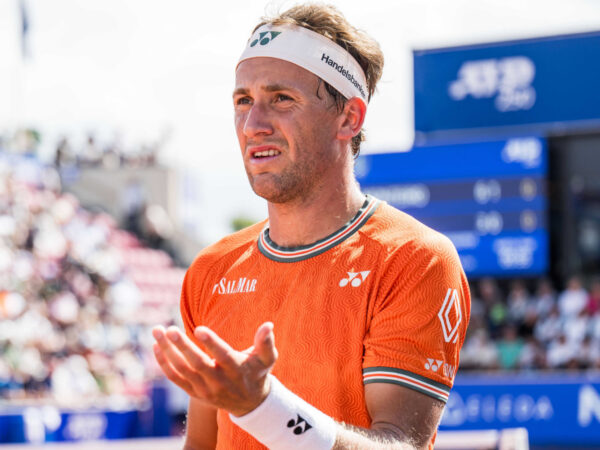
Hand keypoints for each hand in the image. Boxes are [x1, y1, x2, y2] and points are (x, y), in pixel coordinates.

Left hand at [152, 322, 277, 416]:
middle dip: (183, 346)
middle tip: (170, 329)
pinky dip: (164, 364)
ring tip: (157, 331)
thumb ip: (266, 343)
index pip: (223, 356)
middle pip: (198, 364)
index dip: (211, 343)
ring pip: (183, 370)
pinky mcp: (195, 393)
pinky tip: (156, 347)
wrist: (250, 404)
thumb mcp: (266, 359)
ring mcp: (205, 389)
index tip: (199, 329)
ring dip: (168, 351)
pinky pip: (176, 378)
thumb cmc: (257, 373)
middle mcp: (220, 382)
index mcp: (237, 370)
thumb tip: (268, 325)